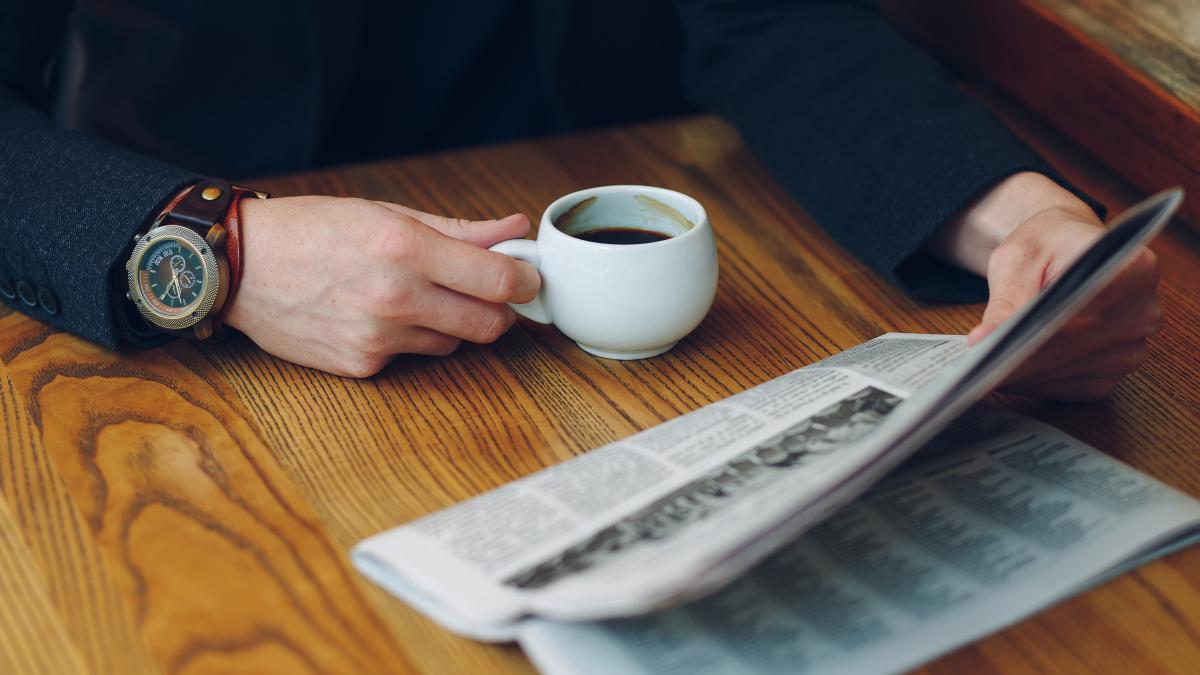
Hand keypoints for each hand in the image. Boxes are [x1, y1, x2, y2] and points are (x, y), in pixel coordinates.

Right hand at [225, 196, 540, 377]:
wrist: (238, 266)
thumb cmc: (310, 230)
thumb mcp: (385, 213)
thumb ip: (459, 229)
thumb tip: (514, 229)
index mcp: (405, 247)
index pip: (498, 280)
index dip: (525, 281)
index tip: (527, 277)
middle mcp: (395, 296)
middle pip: (489, 324)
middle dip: (498, 310)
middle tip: (485, 293)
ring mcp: (378, 337)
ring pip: (454, 343)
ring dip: (451, 323)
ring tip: (413, 295)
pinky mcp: (362, 366)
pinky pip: (412, 356)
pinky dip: (408, 338)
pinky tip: (375, 315)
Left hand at [929, 172, 1162, 400]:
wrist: (1063, 252)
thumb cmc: (1044, 247)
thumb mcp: (1018, 260)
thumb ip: (1006, 301)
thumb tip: (984, 342)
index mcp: (1134, 268)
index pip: (1084, 305)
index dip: (1035, 329)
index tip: (995, 345)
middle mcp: (1142, 312)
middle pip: (1071, 346)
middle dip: (1017, 358)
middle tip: (973, 365)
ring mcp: (1131, 348)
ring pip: (1064, 372)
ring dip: (1020, 373)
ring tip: (981, 366)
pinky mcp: (1110, 374)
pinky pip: (1066, 388)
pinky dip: (1032, 382)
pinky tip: (1006, 372)